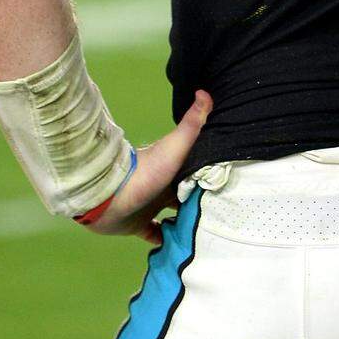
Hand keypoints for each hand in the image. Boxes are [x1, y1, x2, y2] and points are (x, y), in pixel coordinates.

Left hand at [85, 90, 212, 244]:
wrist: (109, 195)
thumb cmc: (145, 171)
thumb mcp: (174, 146)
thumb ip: (192, 123)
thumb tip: (205, 92)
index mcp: (174, 172)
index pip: (197, 176)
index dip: (211, 181)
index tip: (230, 189)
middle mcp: (164, 189)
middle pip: (187, 197)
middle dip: (201, 204)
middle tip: (220, 217)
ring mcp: (150, 207)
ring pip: (174, 216)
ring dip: (185, 222)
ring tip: (203, 234)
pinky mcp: (138, 225)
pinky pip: (155, 234)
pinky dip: (165, 240)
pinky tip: (178, 246)